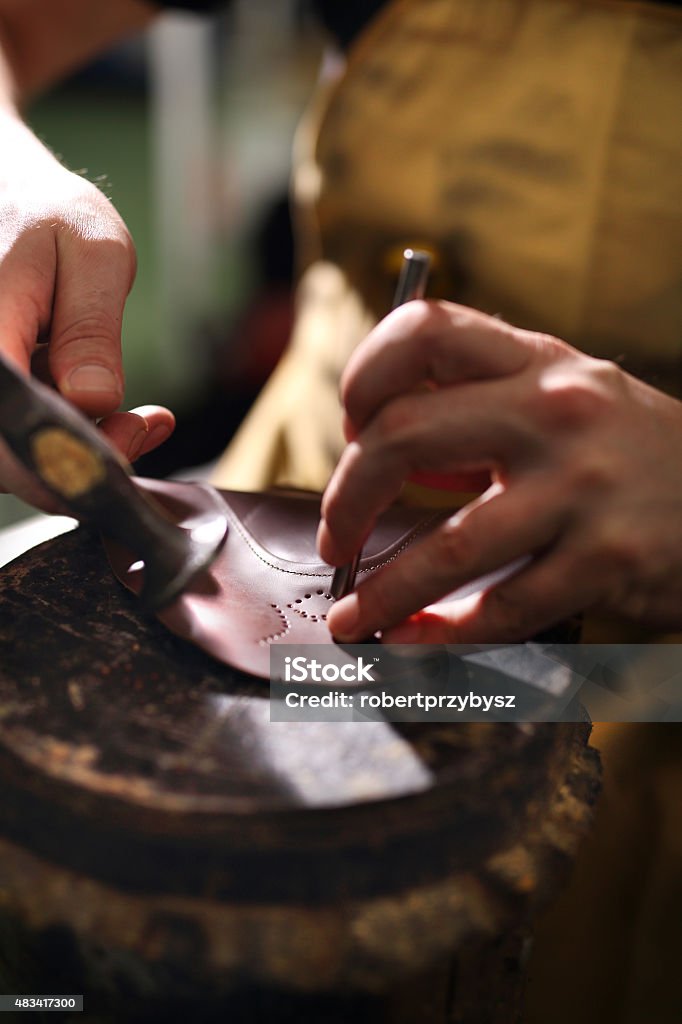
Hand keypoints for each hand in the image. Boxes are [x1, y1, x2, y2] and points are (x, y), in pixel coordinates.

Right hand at [0, 120, 172, 508]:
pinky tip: (122, 416)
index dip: (64, 453)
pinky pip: (28, 434)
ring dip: (85, 450)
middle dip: (85, 460)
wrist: (14, 196)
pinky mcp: (0, 393)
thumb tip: (92, 398)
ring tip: (140, 420)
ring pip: (20, 455)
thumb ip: (90, 329)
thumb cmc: (52, 215)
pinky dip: (77, 435)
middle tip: (143, 429)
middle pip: (10, 457)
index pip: (9, 420)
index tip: (130, 434)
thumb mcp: (92, 255)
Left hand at [318, 301, 681, 641]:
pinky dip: (444, 633)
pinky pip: (503, 606)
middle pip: (404, 434)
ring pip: (448, 545)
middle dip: (346, 498)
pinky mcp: (607, 560)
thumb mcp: (568, 399)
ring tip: (350, 619)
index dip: (365, 376)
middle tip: (336, 539)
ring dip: (381, 591)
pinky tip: (415, 639)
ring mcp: (583, 487)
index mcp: (539, 361)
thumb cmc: (634, 453)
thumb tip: (384, 450)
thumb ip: (480, 408)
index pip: (424, 331)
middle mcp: (556, 411)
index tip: (352, 427)